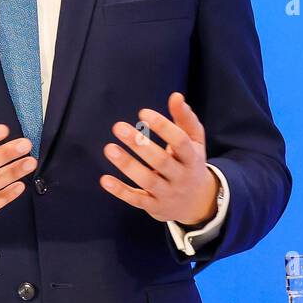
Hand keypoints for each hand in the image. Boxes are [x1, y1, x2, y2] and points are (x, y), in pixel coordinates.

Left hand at [100, 91, 218, 227]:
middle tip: (118, 126)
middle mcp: (181, 177)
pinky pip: (136, 200)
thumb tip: (176, 96)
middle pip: (161, 161)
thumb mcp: (194, 141)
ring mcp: (167, 194)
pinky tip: (104, 179)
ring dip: (127, 165)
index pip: (180, 141)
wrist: (197, 203)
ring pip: (147, 181)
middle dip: (140, 145)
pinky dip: (120, 191)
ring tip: (109, 148)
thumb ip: (185, 118)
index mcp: (192, 158)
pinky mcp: (154, 206)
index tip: (142, 113)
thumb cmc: (191, 162)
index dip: (163, 127)